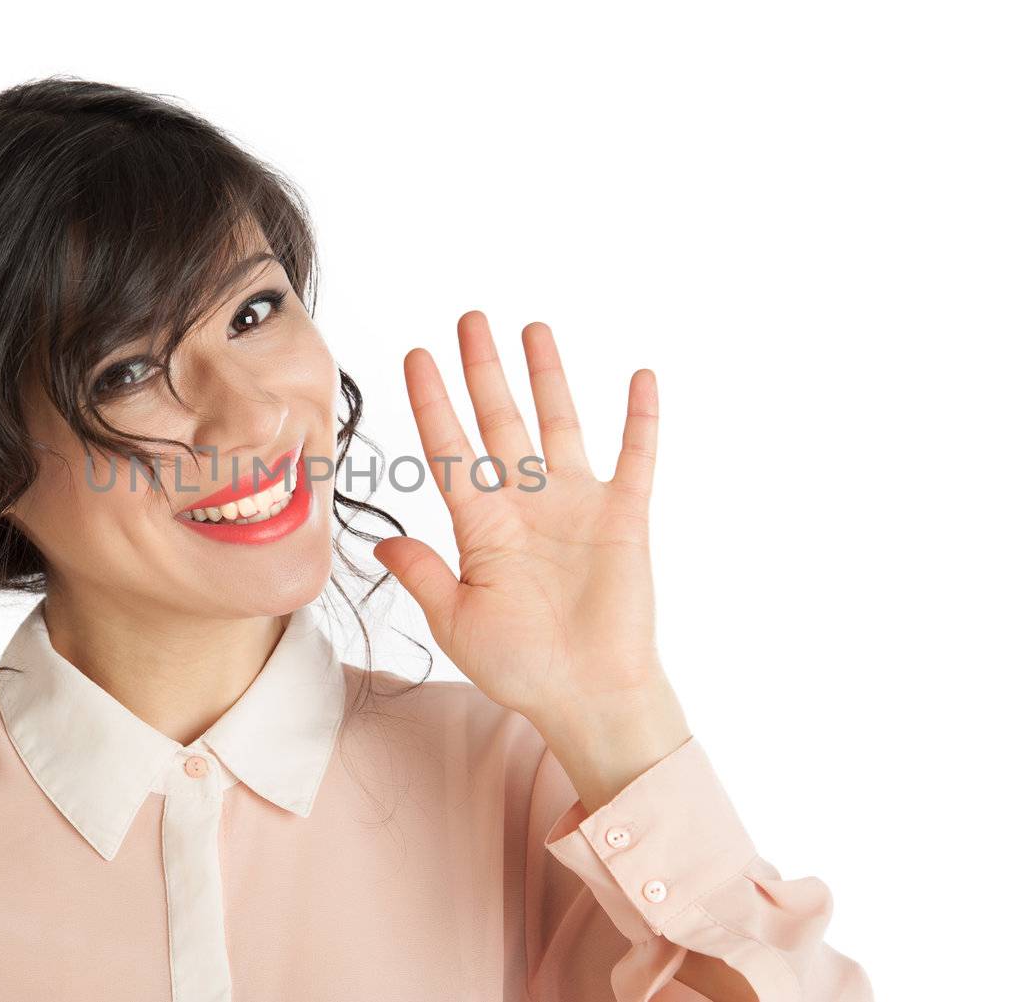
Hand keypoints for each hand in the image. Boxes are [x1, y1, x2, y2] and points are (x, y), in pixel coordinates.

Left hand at [372, 311, 678, 737]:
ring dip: (547, 377)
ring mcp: (576, 506)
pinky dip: (639, 419)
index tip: (416, 356)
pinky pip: (635, 458)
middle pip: (500, 421)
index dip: (433, 402)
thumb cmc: (522, 668)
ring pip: (559, 424)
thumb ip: (423, 575)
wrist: (589, 698)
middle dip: (483, 370)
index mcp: (482, 527)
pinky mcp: (624, 518)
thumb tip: (379, 544)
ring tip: (532, 328)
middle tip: (469, 320)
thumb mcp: (457, 622)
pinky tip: (639, 377)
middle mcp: (526, 504)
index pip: (449, 449)